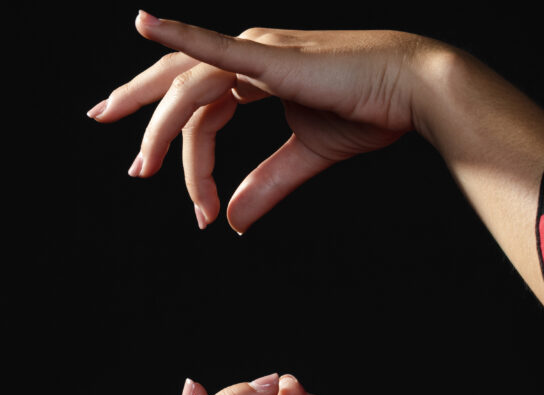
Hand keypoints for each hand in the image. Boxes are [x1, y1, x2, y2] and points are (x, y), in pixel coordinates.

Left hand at [89, 11, 432, 232]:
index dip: (193, 163)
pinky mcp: (269, 55)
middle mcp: (249, 52)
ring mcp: (257, 48)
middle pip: (178, 87)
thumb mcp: (307, 154)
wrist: (410, 91)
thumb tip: (232, 221)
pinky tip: (145, 25)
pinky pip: (214, 48)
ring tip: (145, 169)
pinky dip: (178, 36)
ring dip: (161, 132)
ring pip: (189, 90)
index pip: (204, 114)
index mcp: (258, 72)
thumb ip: (267, 183)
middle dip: (144, 121)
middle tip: (133, 166)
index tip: (201, 210)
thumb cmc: (371, 111)